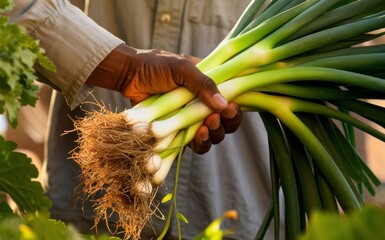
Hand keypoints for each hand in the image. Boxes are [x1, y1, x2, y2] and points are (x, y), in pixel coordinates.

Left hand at [86, 43, 241, 152]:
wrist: (128, 76)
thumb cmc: (155, 66)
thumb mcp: (182, 68)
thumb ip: (204, 84)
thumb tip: (224, 104)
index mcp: (209, 87)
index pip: (232, 102)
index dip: (234, 110)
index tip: (229, 109)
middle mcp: (202, 105)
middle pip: (225, 123)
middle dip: (224, 125)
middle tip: (212, 119)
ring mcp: (190, 120)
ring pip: (212, 136)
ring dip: (213, 136)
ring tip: (203, 129)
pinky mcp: (177, 132)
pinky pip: (193, 144)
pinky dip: (198, 144)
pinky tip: (195, 137)